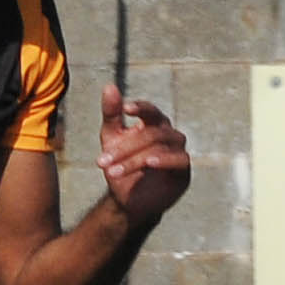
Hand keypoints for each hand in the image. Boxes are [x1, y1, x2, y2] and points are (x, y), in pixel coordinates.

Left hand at [96, 84, 189, 223]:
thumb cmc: (121, 163)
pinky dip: (164, 159)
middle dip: (123, 148)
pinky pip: (178, 159)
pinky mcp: (183, 169)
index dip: (140, 107)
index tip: (126, 108)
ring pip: (159, 147)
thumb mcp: (111, 138)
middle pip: (150, 133)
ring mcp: (178, 151)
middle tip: (101, 161)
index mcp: (153, 124)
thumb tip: (109, 86)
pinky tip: (149, 162)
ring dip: (133, 159)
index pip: (150, 111)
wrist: (127, 198)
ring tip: (111, 171)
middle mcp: (169, 134)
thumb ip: (111, 114)